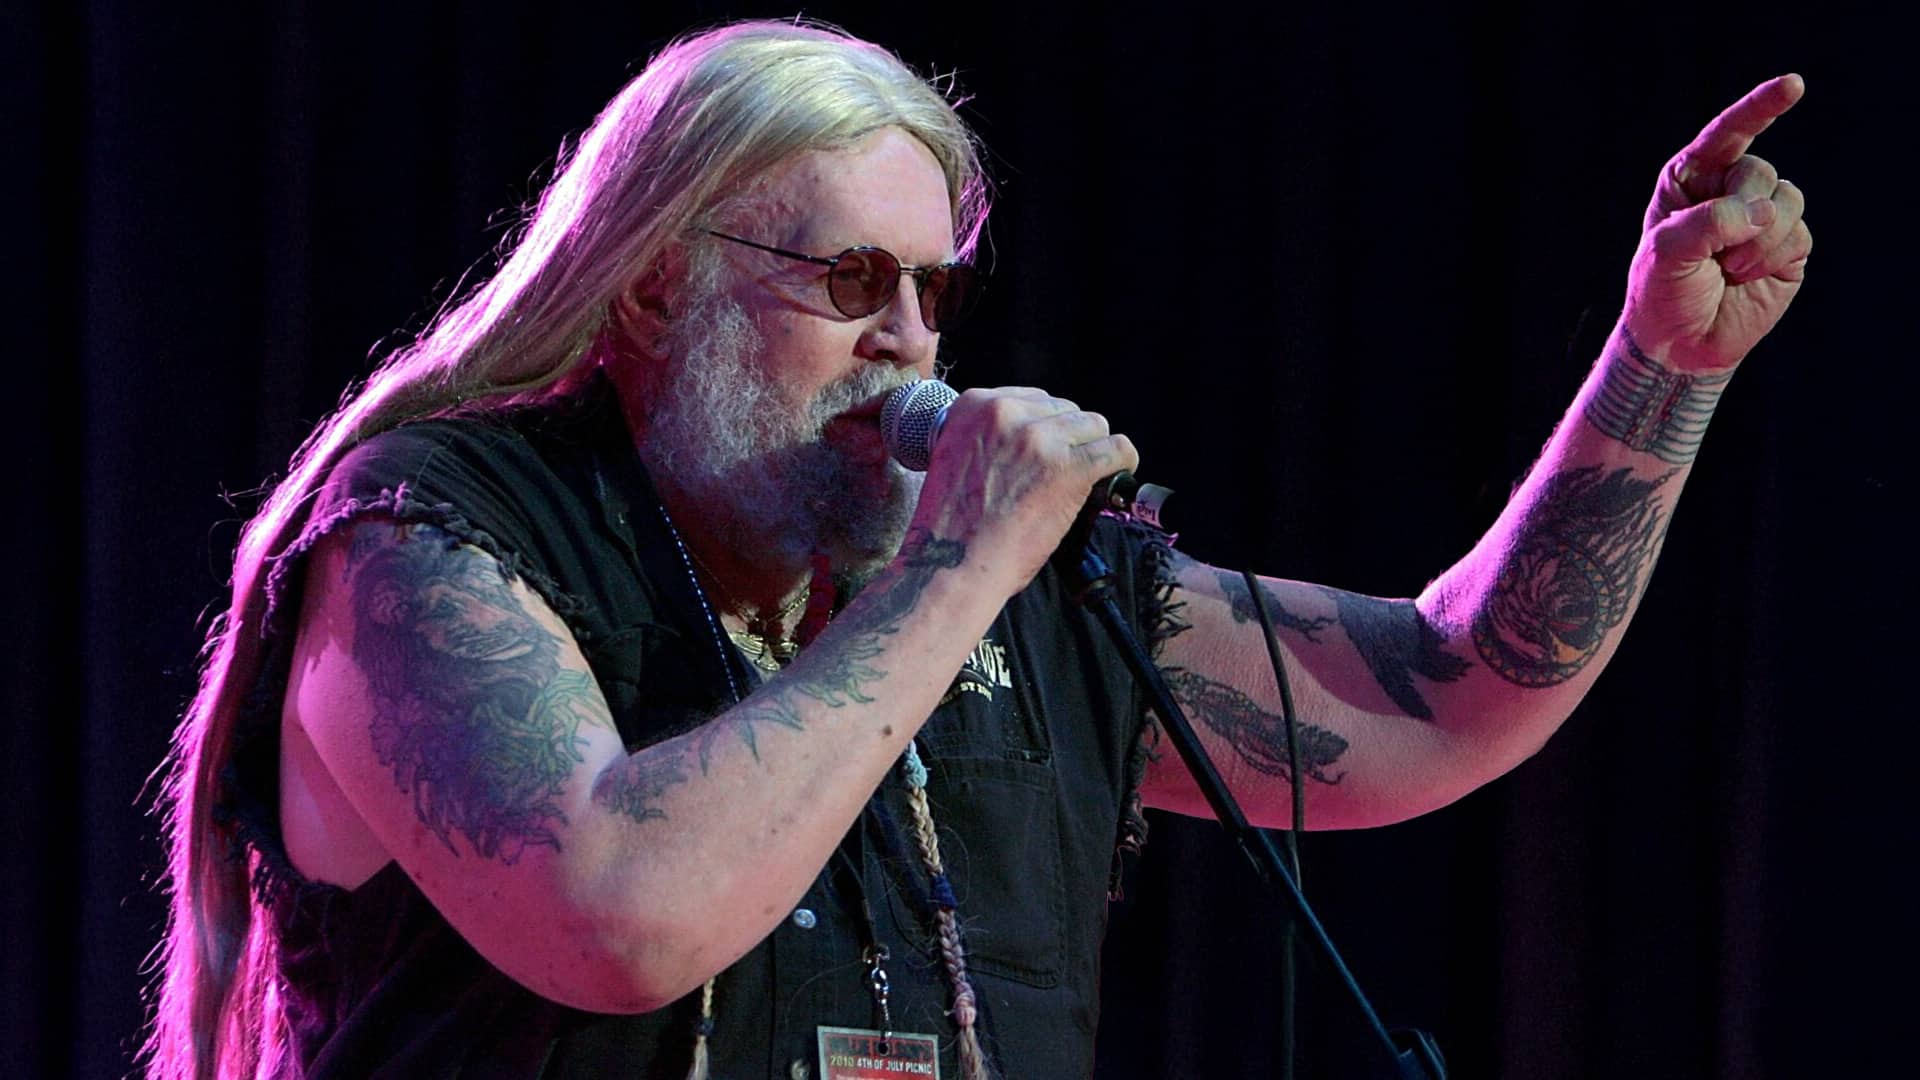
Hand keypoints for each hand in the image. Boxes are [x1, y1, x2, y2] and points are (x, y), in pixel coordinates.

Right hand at [908, 387, 1138, 588]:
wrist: (951, 563)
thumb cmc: (951, 526)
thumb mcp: (956, 457)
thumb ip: (990, 437)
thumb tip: (1034, 438)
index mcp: (974, 405)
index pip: (1033, 399)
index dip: (1046, 428)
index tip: (1047, 452)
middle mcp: (1006, 412)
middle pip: (1065, 410)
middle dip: (1069, 440)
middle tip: (1062, 474)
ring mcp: (1039, 438)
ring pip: (1094, 426)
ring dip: (1094, 451)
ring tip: (1087, 478)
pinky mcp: (1069, 467)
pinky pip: (1116, 449)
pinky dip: (1123, 463)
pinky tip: (1118, 477)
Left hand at [1624, 74, 1810, 371]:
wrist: (1681, 344)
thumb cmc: (1662, 292)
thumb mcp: (1665, 254)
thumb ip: (1706, 223)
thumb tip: (1763, 211)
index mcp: (1692, 178)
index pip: (1727, 134)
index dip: (1759, 108)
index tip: (1793, 86)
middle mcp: (1730, 190)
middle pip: (1759, 172)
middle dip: (1741, 211)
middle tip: (1717, 251)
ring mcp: (1763, 216)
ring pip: (1787, 199)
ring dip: (1759, 240)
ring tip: (1729, 268)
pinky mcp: (1788, 245)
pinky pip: (1799, 232)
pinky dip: (1772, 256)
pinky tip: (1748, 277)